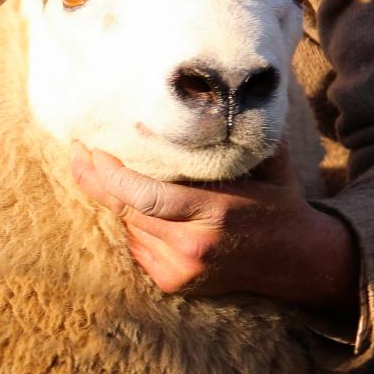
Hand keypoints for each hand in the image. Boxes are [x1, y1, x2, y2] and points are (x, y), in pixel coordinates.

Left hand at [68, 143, 361, 319]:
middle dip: (98, 182)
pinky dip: (135, 226)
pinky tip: (145, 210)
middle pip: (127, 212)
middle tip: (78, 153)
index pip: (145, 196)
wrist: (295, 260)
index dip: (110, 175)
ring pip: (129, 229)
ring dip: (121, 203)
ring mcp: (181, 270)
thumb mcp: (268, 162)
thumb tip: (217, 90)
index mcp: (215, 213)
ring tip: (113, 173)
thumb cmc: (278, 200)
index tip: (90, 149)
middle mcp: (193, 246)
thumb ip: (240, 134)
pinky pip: (138, 247)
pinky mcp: (173, 284)